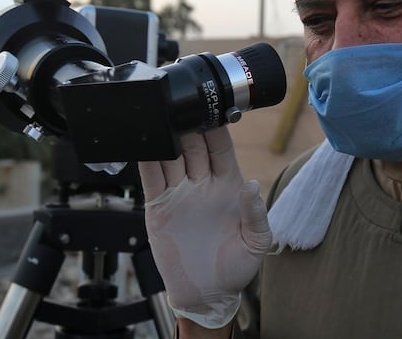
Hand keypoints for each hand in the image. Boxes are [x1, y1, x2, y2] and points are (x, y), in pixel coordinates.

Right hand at [139, 126, 271, 328]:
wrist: (206, 294)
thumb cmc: (236, 268)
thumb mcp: (256, 243)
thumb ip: (256, 214)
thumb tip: (252, 185)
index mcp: (228, 185)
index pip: (221, 148)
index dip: (217, 129)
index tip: (213, 109)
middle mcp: (202, 183)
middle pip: (194, 145)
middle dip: (189, 125)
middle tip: (184, 106)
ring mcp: (179, 193)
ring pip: (171, 156)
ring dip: (167, 137)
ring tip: (162, 117)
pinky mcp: (158, 206)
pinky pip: (151, 178)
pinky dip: (147, 160)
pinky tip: (145, 144)